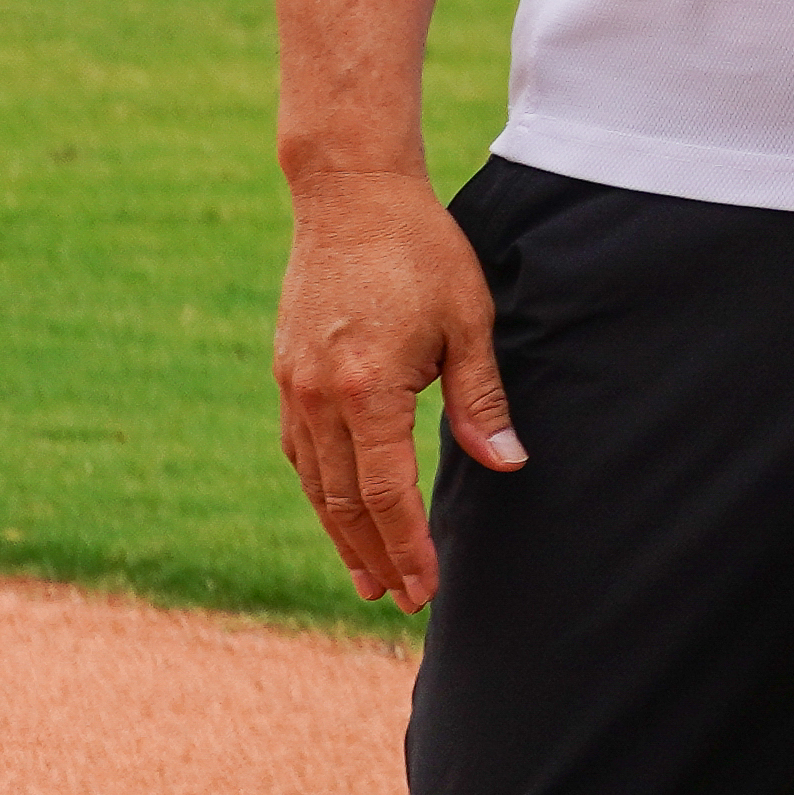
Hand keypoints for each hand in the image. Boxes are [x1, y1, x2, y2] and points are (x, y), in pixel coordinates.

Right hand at [270, 165, 520, 609]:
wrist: (351, 196)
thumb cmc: (423, 251)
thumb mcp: (469, 321)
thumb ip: (481, 400)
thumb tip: (507, 465)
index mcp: (368, 390)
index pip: (387, 493)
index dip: (407, 545)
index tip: (426, 586)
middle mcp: (320, 398)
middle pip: (345, 501)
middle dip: (375, 554)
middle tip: (401, 598)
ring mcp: (294, 388)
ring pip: (315, 483)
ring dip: (340, 533)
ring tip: (366, 576)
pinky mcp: (285, 374)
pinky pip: (299, 450)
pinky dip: (319, 489)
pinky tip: (336, 510)